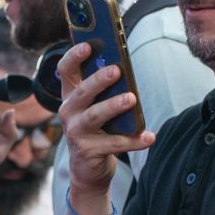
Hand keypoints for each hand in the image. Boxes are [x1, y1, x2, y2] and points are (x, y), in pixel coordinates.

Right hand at [57, 42, 154, 199]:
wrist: (88, 169)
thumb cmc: (96, 130)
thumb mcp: (96, 107)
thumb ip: (104, 90)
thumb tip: (124, 69)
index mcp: (70, 96)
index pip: (65, 70)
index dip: (73, 56)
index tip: (88, 45)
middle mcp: (68, 112)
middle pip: (82, 92)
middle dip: (98, 80)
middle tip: (117, 70)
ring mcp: (76, 133)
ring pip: (95, 116)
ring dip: (114, 106)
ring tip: (131, 98)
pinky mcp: (88, 151)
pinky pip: (114, 144)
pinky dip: (134, 140)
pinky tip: (149, 137)